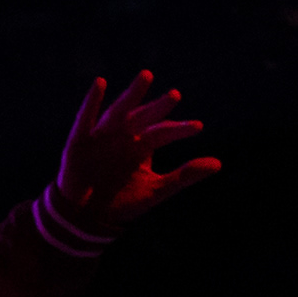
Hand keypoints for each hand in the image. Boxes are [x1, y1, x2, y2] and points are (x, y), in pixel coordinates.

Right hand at [50, 72, 221, 234]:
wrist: (85, 220)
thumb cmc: (121, 203)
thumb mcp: (155, 190)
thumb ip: (184, 176)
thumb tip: (218, 164)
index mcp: (142, 145)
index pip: (163, 132)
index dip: (179, 129)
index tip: (197, 127)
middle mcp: (124, 136)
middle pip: (144, 117)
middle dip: (158, 107)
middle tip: (175, 96)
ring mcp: (102, 136)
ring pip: (119, 112)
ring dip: (132, 95)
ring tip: (146, 77)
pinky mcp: (79, 142)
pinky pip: (86, 119)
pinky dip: (91, 102)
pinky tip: (100, 83)